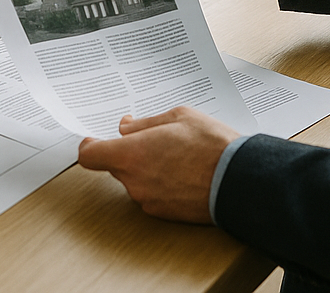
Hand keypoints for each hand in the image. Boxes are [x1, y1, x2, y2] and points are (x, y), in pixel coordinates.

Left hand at [77, 106, 238, 222]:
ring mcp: (149, 201)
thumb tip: (125, 127)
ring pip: (134, 179)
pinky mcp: (164, 214)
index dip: (90, 146)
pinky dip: (158, 182)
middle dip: (128, 151)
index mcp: (132, 154)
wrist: (239, 180)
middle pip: (115, 165)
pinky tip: (181, 171)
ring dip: (145, 167)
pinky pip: (150, 193)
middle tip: (153, 137)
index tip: (94, 139)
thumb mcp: (177, 116)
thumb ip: (144, 123)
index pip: (90, 156)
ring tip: (175, 153)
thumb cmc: (210, 144)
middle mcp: (135, 181)